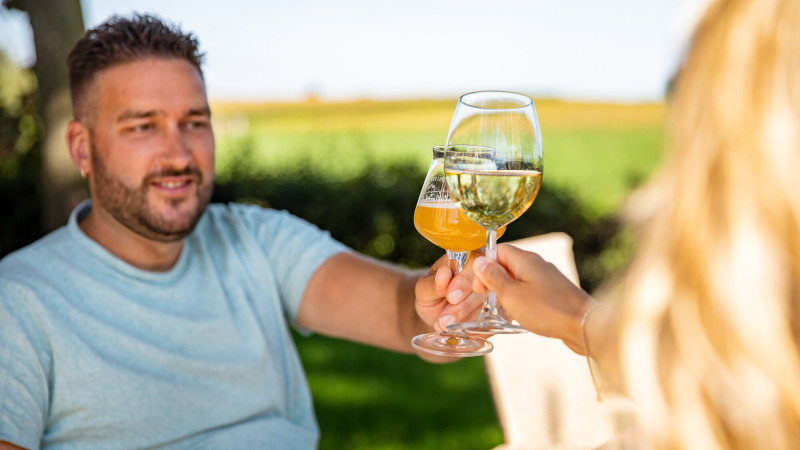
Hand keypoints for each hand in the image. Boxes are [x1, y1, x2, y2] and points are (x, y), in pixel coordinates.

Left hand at [415, 253, 484, 332]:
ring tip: (443, 323)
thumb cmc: (430, 294)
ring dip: (462, 312)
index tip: (451, 295)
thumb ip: (433, 282)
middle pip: (481, 282)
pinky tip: (454, 328)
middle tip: (449, 306)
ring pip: (481, 300)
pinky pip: (485, 316)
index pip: (473, 262)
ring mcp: (486, 293)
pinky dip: (468, 323)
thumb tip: (444, 274)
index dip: (464, 279)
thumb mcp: (423, 288)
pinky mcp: (489, 311)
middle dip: (464, 298)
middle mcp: (479, 274)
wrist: (433, 314)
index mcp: (464, 258)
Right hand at [471, 244, 593, 352]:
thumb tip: (480, 261)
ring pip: (518, 279)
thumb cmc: (547, 310)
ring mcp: (547, 278)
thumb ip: (493, 277)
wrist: (584, 326)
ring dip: (506, 293)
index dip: (483, 266)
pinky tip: (520, 316)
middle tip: (489, 300)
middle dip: (493, 281)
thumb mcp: (511, 295)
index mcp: (525, 259)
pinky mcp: (554, 293)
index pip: (497, 250)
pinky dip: (520, 300)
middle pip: (507, 264)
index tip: (479, 287)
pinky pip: (530, 291)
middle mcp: (537, 264)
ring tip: (504, 311)